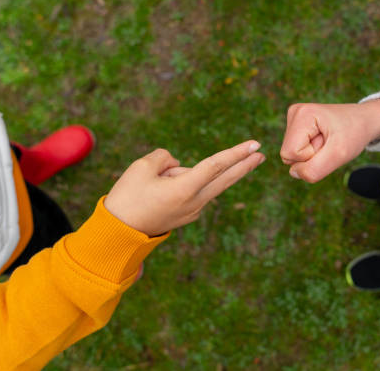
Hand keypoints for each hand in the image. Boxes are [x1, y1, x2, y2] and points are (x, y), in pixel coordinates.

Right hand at [104, 140, 264, 236]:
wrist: (118, 234)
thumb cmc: (128, 197)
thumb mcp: (141, 167)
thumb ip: (165, 158)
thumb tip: (179, 164)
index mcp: (185, 189)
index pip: (216, 165)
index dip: (236, 153)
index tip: (254, 144)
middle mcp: (195, 202)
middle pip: (225, 179)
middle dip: (244, 165)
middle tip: (261, 154)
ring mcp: (193, 212)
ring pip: (200, 183)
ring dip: (188, 174)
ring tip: (154, 183)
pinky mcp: (187, 216)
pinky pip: (192, 192)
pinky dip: (184, 183)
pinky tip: (162, 188)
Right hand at [280, 99, 379, 182]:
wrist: (365, 120)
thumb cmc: (354, 134)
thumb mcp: (339, 155)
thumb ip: (314, 169)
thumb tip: (294, 173)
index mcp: (301, 114)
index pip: (290, 154)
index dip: (311, 156)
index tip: (329, 144)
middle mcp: (294, 113)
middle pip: (288, 155)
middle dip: (311, 156)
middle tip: (330, 143)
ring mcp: (294, 119)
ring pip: (292, 155)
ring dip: (313, 154)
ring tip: (329, 141)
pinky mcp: (297, 126)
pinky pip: (296, 152)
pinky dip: (312, 152)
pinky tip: (325, 140)